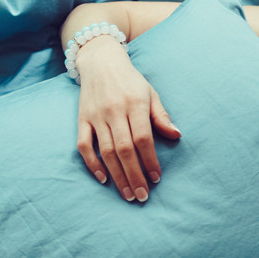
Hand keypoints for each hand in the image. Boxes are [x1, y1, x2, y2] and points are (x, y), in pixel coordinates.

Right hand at [75, 35, 180, 201]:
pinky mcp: (82, 119)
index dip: (150, 161)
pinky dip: (92, 164)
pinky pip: (84, 146)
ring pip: (106, 151)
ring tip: (128, 194)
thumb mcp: (150, 93)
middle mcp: (114, 111)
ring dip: (117, 176)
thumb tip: (176, 135)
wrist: (101, 61)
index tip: (156, 179)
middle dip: (134, 175)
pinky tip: (103, 179)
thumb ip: (161, 116)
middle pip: (125, 150)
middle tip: (142, 196)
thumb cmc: (131, 81)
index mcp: (134, 103)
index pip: (143, 138)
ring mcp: (96, 116)